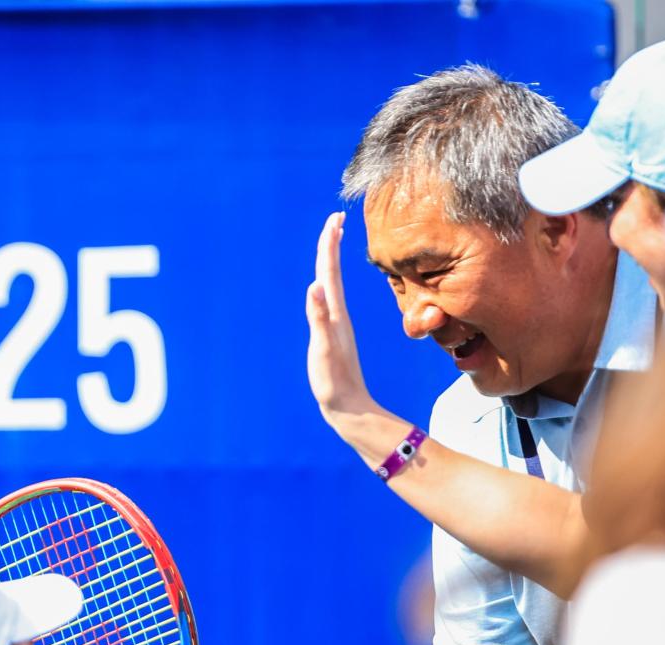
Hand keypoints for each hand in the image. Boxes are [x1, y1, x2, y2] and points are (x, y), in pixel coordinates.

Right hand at [306, 211, 379, 420]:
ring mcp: (337, 325)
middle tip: (336, 218)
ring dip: (331, 262)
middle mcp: (338, 315)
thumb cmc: (334, 381)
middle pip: (334, 273)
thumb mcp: (323, 349)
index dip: (330, 245)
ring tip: (332, 244)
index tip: (335, 217)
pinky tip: (326, 288)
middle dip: (332, 245)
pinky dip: (328, 286)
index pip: (331, 272)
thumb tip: (315, 286)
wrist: (349, 407)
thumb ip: (319, 318)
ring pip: (333, 285)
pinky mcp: (334, 336)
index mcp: (335, 314)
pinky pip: (329, 301)